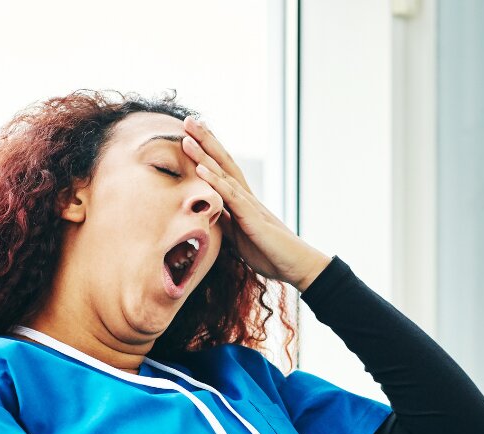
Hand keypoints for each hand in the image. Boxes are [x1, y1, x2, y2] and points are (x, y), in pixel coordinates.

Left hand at [181, 116, 330, 291]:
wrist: (295, 266)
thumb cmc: (269, 252)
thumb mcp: (238, 236)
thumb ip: (225, 221)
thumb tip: (208, 212)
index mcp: (242, 201)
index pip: (222, 170)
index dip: (208, 151)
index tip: (191, 132)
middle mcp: (246, 197)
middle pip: (223, 162)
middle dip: (205, 140)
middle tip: (188, 119)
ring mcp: (249, 205)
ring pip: (225, 174)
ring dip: (205, 154)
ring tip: (188, 135)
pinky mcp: (252, 218)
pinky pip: (231, 196)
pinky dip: (215, 181)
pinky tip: (201, 168)